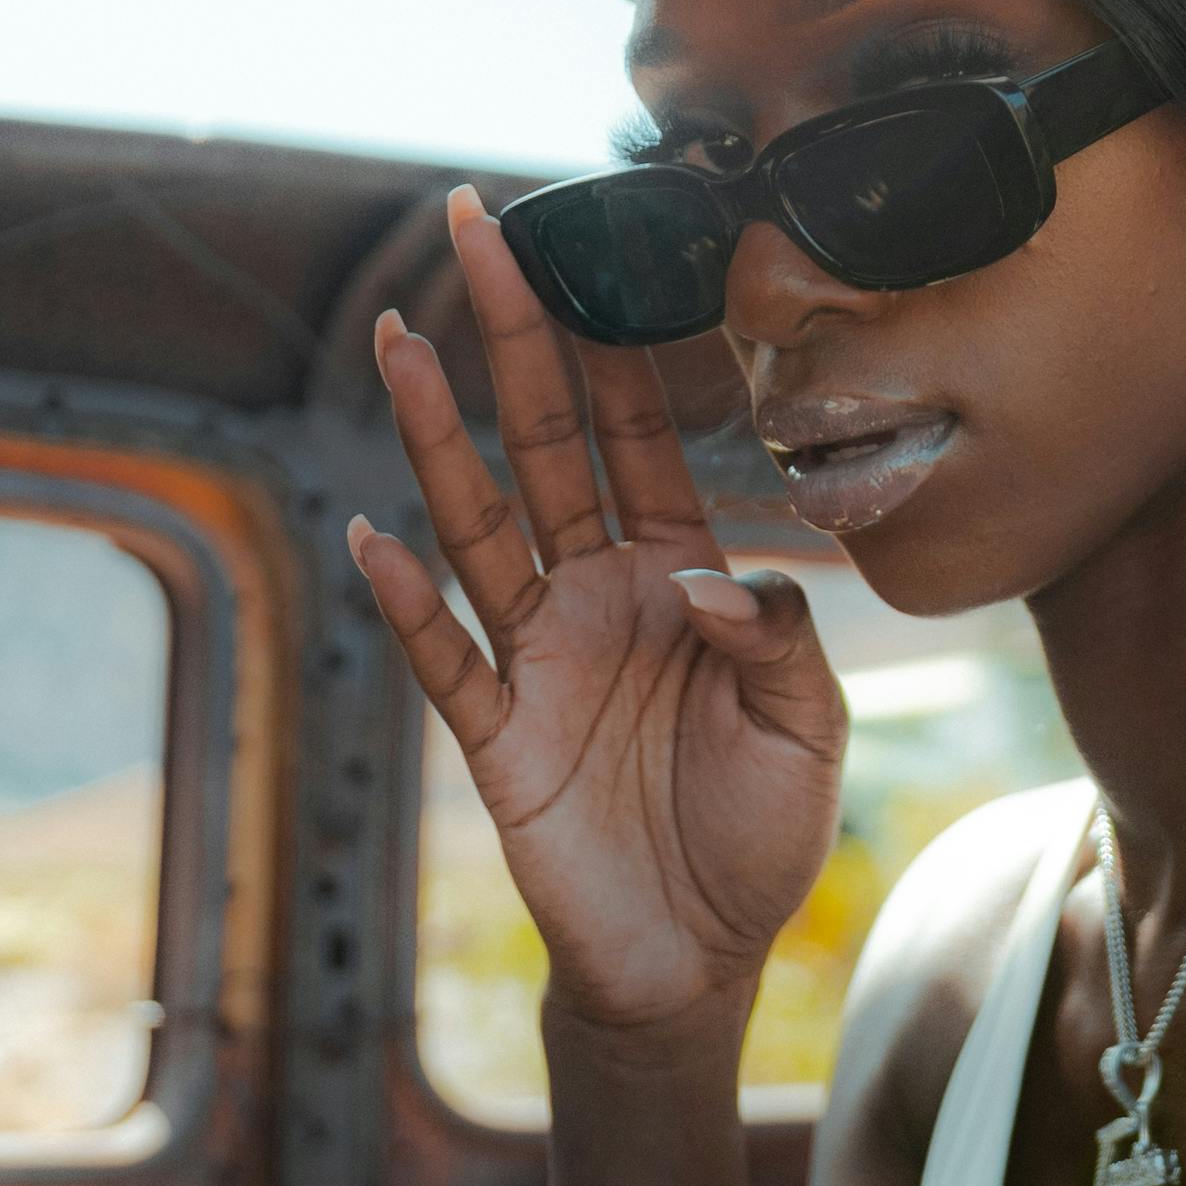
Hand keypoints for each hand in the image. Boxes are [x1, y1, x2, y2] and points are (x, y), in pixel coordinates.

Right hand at [347, 187, 844, 1047]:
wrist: (701, 960)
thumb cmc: (760, 834)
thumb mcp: (809, 727)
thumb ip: (777, 638)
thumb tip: (706, 576)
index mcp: (681, 573)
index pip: (638, 432)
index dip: (613, 341)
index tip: (587, 246)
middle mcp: (599, 593)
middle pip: (546, 440)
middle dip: (513, 334)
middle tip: (474, 226)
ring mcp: (541, 658)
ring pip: (480, 521)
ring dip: (439, 434)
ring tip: (402, 341)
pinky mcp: (501, 737)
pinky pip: (447, 658)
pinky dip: (411, 602)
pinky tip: (376, 538)